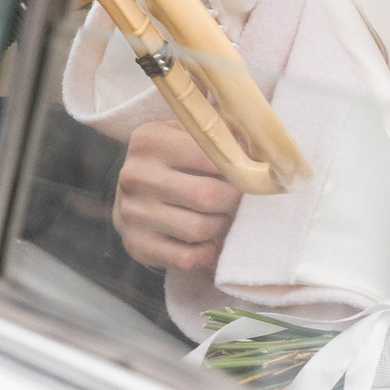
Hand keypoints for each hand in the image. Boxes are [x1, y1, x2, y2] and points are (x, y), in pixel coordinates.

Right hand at [113, 120, 242, 271]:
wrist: (129, 197)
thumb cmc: (169, 162)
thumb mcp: (185, 136)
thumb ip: (219, 132)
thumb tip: (261, 142)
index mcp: (149, 141)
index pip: (209, 155)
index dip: (235, 167)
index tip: (245, 172)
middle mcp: (135, 176)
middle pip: (206, 196)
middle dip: (231, 200)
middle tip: (236, 198)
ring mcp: (132, 213)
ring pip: (198, 229)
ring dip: (219, 226)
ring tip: (220, 217)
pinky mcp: (136, 245)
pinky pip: (186, 258)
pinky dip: (206, 253)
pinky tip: (207, 242)